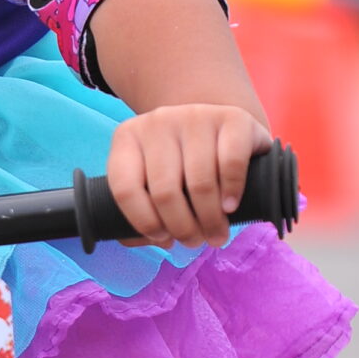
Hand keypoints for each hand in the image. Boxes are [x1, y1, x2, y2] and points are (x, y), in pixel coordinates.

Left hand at [106, 102, 270, 248]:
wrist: (223, 128)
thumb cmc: (182, 164)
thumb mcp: (153, 181)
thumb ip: (143, 211)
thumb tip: (157, 240)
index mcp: (127, 138)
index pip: (124, 189)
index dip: (144, 223)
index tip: (163, 238)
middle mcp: (158, 121)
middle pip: (164, 192)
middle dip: (182, 228)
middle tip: (195, 242)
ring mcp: (196, 116)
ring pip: (199, 182)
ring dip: (209, 219)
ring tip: (216, 234)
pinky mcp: (233, 118)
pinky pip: (231, 163)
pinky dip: (232, 192)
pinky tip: (230, 207)